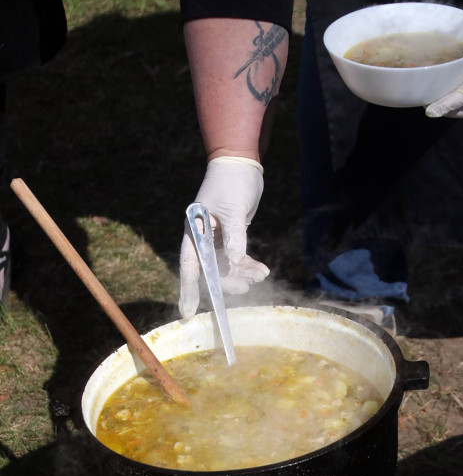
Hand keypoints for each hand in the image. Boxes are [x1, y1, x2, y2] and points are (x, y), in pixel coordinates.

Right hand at [179, 157, 269, 317]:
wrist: (241, 163)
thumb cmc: (232, 182)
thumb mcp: (233, 210)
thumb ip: (234, 238)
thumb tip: (234, 263)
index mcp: (195, 230)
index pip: (190, 265)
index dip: (188, 290)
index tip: (187, 312)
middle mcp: (202, 237)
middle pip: (210, 270)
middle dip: (228, 282)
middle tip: (246, 287)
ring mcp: (216, 238)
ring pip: (227, 267)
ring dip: (243, 274)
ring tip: (261, 275)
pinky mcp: (230, 237)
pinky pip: (238, 258)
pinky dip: (249, 265)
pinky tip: (262, 270)